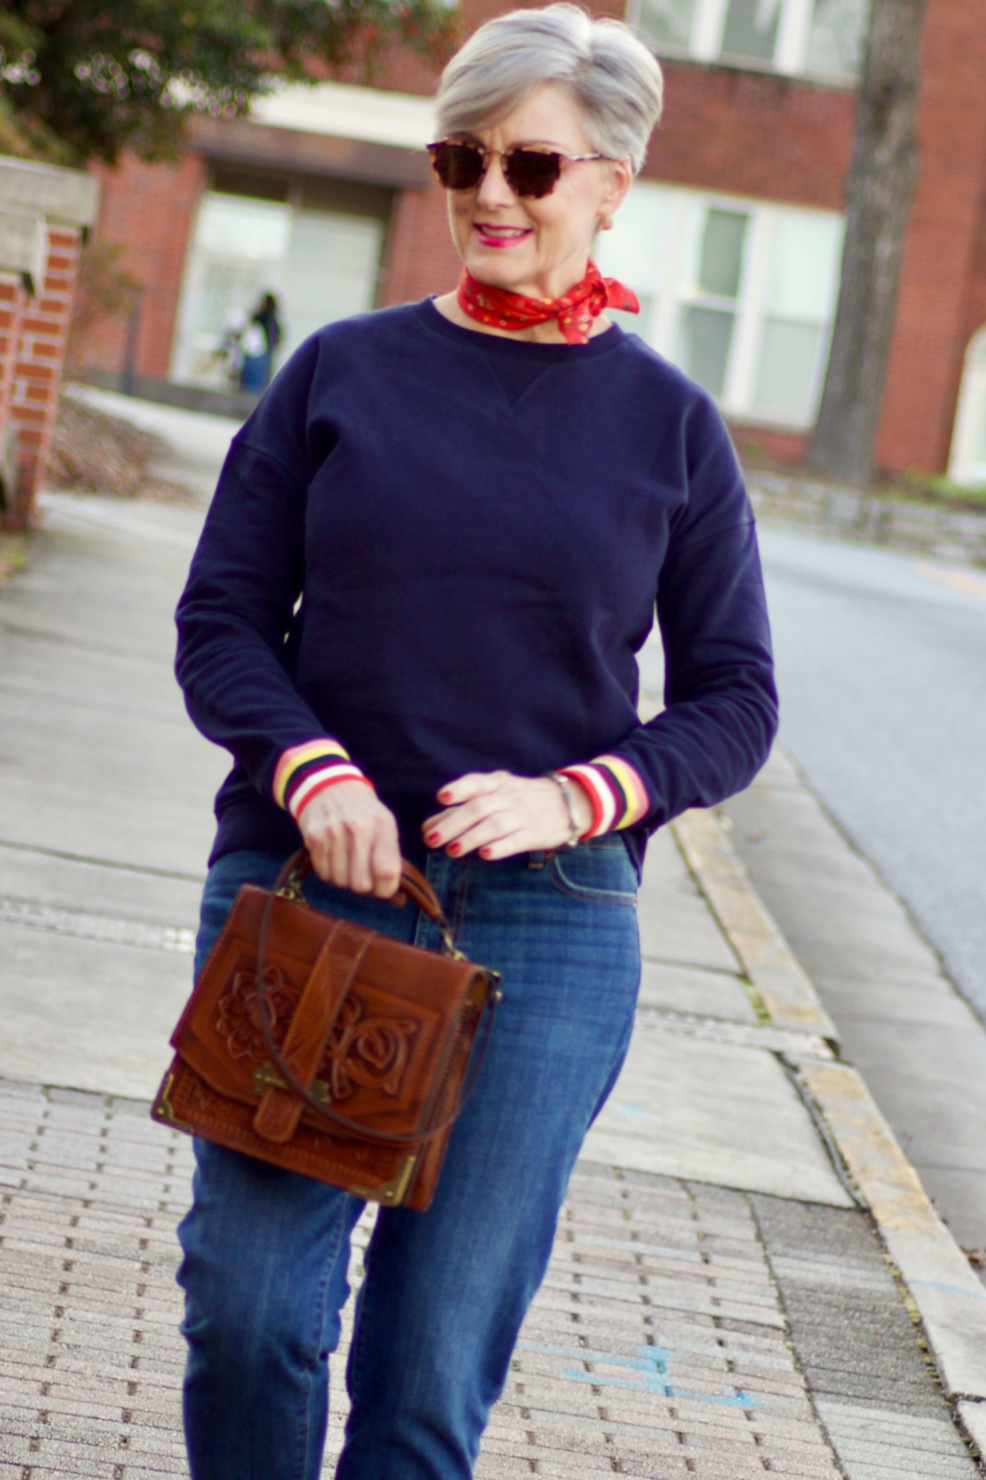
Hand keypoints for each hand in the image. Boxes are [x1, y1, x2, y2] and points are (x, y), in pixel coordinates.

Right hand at [297, 781, 401, 897]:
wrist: (329, 785)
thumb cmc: (362, 811)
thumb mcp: (384, 825)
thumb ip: (391, 859)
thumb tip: (397, 899)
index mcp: (382, 825)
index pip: (387, 872)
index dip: (386, 889)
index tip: (383, 888)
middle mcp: (358, 829)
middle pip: (361, 884)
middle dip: (364, 886)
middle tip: (363, 872)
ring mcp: (334, 833)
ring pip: (340, 882)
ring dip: (345, 878)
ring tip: (347, 860)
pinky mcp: (314, 838)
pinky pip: (323, 874)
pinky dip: (329, 871)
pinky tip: (333, 856)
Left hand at [423, 771, 593, 860]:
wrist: (567, 803)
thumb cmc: (521, 799)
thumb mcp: (497, 793)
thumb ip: (463, 808)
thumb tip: (428, 826)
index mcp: (498, 783)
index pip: (477, 782)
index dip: (459, 789)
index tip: (442, 798)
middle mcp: (509, 797)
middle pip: (479, 808)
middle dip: (454, 823)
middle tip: (432, 840)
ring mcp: (523, 815)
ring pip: (495, 825)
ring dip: (472, 837)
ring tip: (453, 851)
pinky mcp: (535, 834)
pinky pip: (517, 840)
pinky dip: (501, 847)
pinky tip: (486, 855)